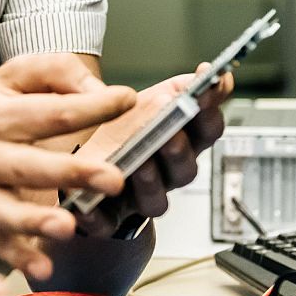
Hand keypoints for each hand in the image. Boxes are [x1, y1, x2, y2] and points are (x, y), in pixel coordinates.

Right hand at [0, 54, 136, 278]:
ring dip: (38, 220)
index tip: (127, 102)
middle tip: (113, 179)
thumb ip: (55, 72)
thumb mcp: (12, 77)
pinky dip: (20, 257)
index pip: (50, 111)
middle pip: (30, 165)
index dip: (91, 108)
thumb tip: (97, 91)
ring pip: (9, 210)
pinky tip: (42, 267)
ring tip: (68, 226)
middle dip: (72, 173)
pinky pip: (1, 243)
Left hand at [71, 62, 232, 237]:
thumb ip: (182, 88)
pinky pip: (106, 223)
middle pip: (185, 170)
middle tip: (170, 133)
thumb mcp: (152, 101)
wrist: (85, 164)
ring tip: (140, 163)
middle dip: (179, 151)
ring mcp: (138, 198)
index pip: (207, 132)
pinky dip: (99, 216)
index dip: (209, 114)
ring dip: (150, 181)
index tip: (206, 93)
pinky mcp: (107, 217)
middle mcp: (166, 175)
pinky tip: (89, 204)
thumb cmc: (123, 132)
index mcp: (182, 144)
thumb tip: (209, 71)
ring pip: (155, 200)